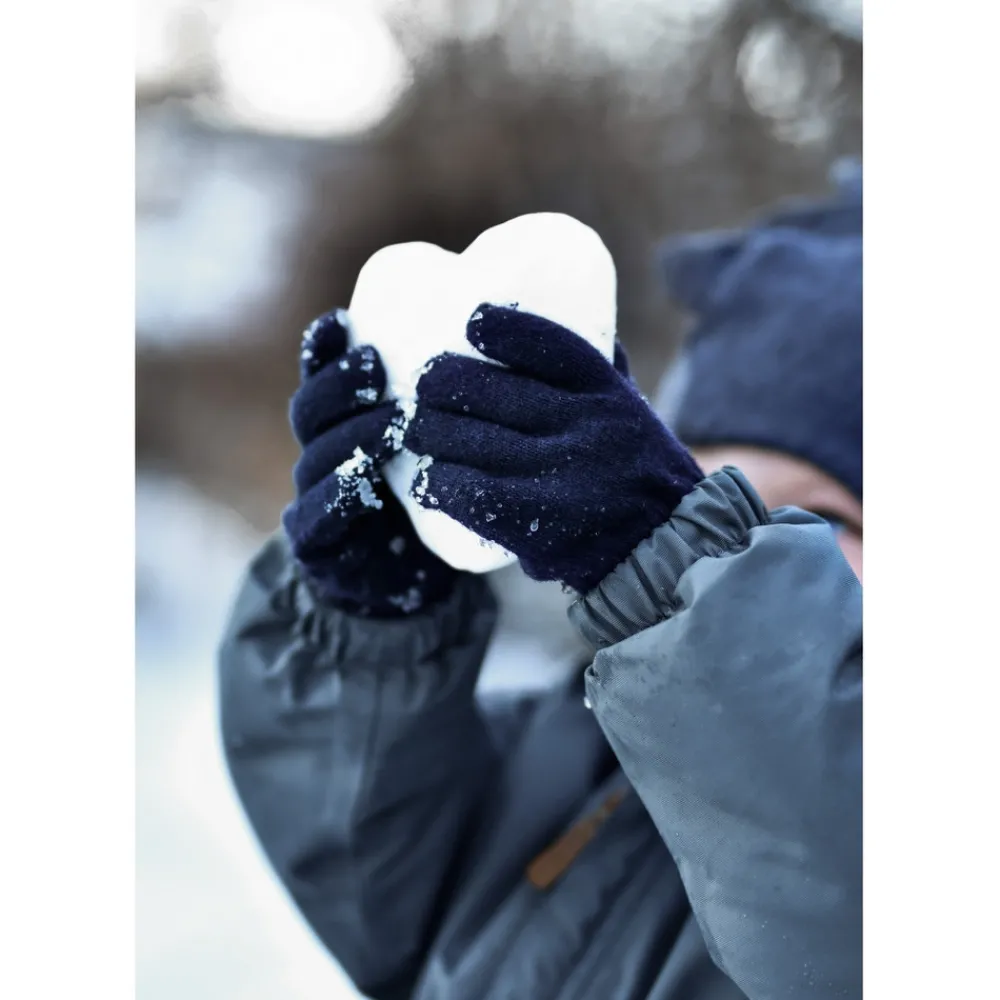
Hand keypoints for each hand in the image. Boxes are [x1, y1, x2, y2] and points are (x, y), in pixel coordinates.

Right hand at [282, 310, 457, 615]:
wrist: (404, 581)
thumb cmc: (430, 500)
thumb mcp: (442, 448)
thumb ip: (462, 408)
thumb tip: (520, 349)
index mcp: (344, 424)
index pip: (322, 377)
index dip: (324, 349)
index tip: (342, 320)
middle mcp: (322, 454)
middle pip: (311, 411)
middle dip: (339, 384)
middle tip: (377, 364)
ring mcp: (313, 498)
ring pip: (318, 458)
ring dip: (351, 436)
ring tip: (391, 422)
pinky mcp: (316, 543)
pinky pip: (317, 516)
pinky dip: (337, 498)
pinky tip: (360, 483)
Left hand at [404, 305, 703, 593]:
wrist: (661, 547)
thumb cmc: (637, 469)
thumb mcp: (632, 409)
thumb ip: (601, 367)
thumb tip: (564, 311)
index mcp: (608, 395)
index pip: (552, 347)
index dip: (506, 330)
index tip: (473, 321)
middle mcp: (586, 429)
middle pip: (489, 393)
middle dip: (440, 385)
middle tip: (424, 389)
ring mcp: (561, 477)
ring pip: (470, 442)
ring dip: (429, 433)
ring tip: (417, 431)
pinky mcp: (538, 522)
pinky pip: (470, 493)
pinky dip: (441, 484)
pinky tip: (430, 480)